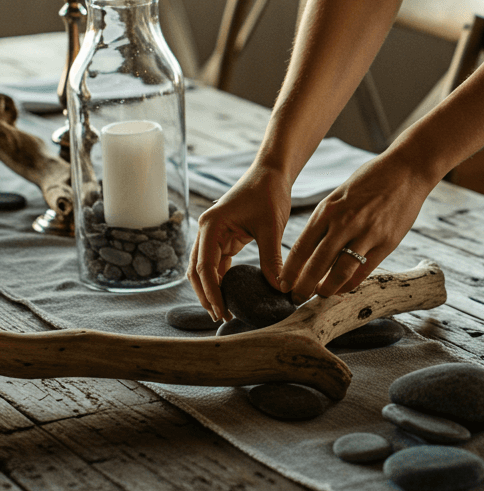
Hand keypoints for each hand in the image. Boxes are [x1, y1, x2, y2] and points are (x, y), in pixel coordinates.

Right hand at [188, 161, 292, 319]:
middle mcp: (207, 230)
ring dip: (212, 289)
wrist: (271, 173)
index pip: (205, 266)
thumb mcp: (272, 226)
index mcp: (211, 225)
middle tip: (221, 317)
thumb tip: (279, 288)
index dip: (212, 292)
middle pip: (197, 270)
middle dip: (206, 295)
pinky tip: (230, 295)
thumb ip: (272, 258)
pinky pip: (217, 263)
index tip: (222, 311)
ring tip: (223, 311)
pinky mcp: (225, 237)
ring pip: (205, 268)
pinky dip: (221, 279)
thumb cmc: (269, 193)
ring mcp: (214, 234)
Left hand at [280, 151, 433, 298]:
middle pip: (317, 265)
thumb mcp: (339, 194)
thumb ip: (326, 219)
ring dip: (327, 289)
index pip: (301, 248)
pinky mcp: (386, 243)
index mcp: (328, 210)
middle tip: (296, 298)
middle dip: (303, 287)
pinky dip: (351, 283)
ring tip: (320, 296)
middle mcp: (344, 224)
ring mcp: (366, 234)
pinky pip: (364, 271)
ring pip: (340, 272)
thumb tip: (311, 247)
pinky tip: (343, 288)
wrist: (405, 171)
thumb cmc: (370, 180)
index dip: (290, 271)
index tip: (283, 284)